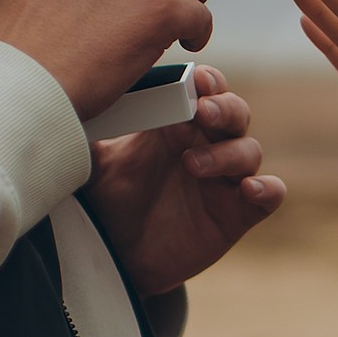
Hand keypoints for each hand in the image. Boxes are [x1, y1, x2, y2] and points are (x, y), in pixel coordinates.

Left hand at [86, 66, 284, 296]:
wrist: (114, 257)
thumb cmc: (108, 200)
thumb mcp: (94, 161)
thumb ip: (91, 128)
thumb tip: (67, 95)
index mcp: (176, 123)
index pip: (205, 88)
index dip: (206, 81)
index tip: (194, 79)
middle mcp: (206, 145)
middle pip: (234, 111)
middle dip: (224, 107)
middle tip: (202, 112)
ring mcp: (224, 179)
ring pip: (249, 150)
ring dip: (229, 152)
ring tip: (193, 164)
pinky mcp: (237, 213)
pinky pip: (270, 195)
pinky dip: (267, 189)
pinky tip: (249, 189)